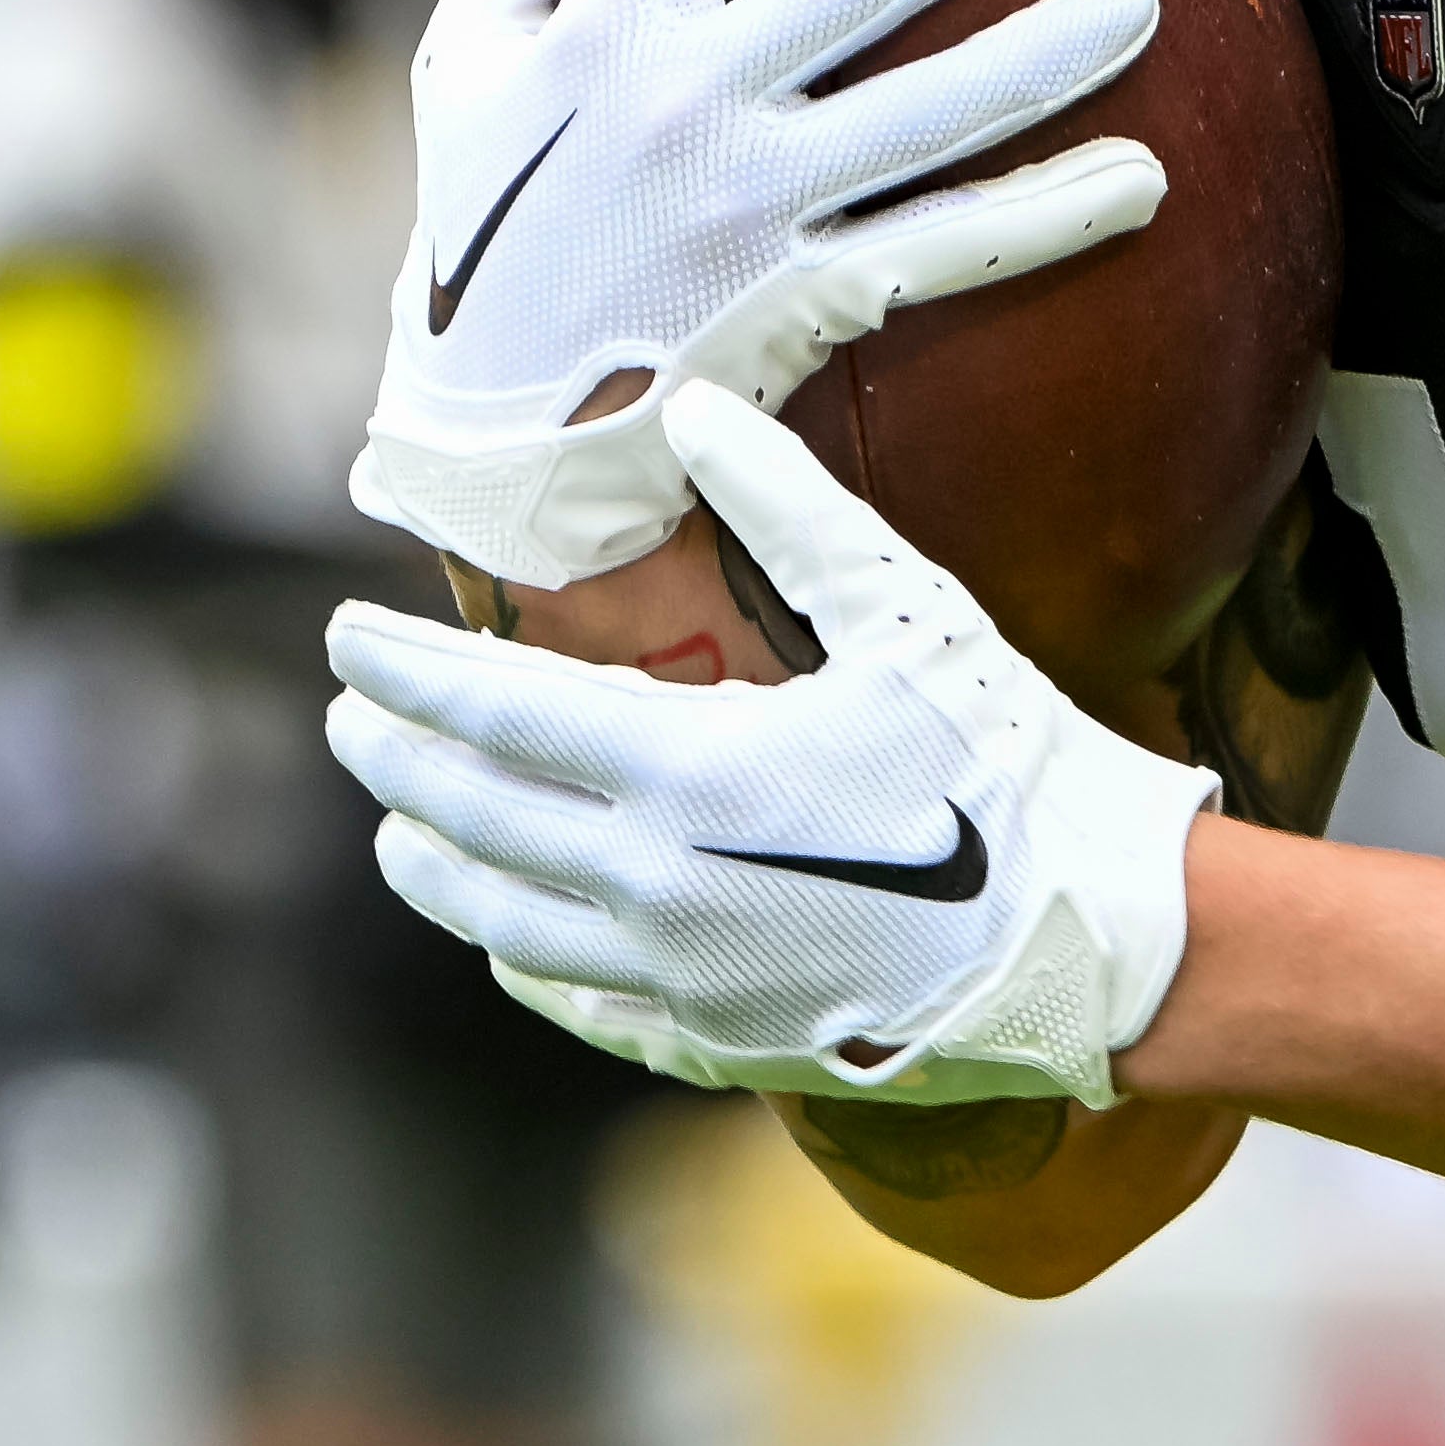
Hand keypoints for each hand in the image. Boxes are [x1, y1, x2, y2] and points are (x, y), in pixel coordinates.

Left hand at [323, 385, 1209, 1109]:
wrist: (1096, 938)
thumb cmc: (1008, 762)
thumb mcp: (903, 611)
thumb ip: (784, 507)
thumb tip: (690, 408)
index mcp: (688, 769)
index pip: (494, 710)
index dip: (408, 671)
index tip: (349, 639)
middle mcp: (656, 883)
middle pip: (475, 816)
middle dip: (400, 759)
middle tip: (354, 717)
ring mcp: (681, 975)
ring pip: (504, 923)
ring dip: (437, 867)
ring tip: (399, 827)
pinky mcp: (720, 1037)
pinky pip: (582, 1004)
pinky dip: (524, 964)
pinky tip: (504, 943)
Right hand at [344, 0, 1166, 594]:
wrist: (491, 444)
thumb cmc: (476, 240)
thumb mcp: (451, 76)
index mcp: (600, 27)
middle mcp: (684, 104)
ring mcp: (750, 207)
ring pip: (924, 117)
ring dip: (1041, 59)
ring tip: (1145, 3)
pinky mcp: (798, 299)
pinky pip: (942, 250)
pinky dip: (1042, 217)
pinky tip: (1142, 179)